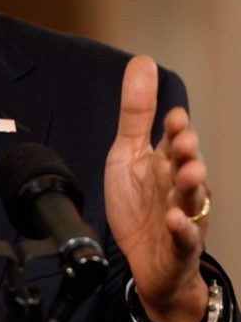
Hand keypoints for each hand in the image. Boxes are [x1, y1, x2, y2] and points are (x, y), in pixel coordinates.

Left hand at [105, 55, 209, 321]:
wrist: (145, 259)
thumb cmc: (140, 203)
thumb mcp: (128, 152)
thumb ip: (136, 112)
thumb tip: (142, 62)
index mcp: (166, 160)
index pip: (174, 138)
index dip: (175, 128)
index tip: (173, 116)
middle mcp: (178, 184)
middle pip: (187, 164)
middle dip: (188, 152)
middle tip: (184, 141)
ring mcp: (183, 215)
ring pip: (192, 198)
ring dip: (191, 185)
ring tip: (190, 173)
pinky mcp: (179, 245)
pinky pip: (184, 238)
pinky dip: (181, 229)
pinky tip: (174, 220)